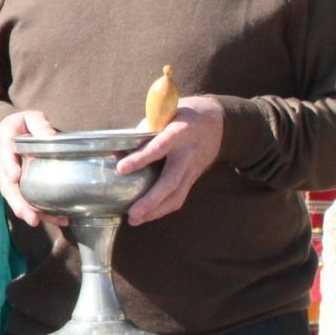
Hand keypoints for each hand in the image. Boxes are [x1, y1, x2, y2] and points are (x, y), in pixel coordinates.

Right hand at [0, 109, 64, 226]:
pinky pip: (17, 198)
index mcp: (3, 139)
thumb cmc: (22, 125)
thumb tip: (52, 138)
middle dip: (16, 200)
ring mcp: (2, 174)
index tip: (15, 177)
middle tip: (28, 214)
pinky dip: (31, 209)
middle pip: (5, 182)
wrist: (7, 132)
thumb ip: (40, 125)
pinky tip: (47, 218)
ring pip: (10, 194)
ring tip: (35, 221)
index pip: (4, 152)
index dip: (8, 165)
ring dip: (22, 209)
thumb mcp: (31, 117)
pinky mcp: (8, 184)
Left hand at [119, 96, 223, 225]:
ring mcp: (192, 168)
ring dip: (156, 211)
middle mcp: (187, 154)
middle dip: (151, 200)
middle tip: (132, 213)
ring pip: (177, 195)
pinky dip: (163, 208)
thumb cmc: (183, 116)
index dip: (140, 158)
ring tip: (135, 220)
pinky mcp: (193, 178)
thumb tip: (116, 151)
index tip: (121, 168)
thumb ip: (144, 130)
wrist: (218, 122)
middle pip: (170, 181)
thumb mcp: (165, 114)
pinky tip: (148, 215)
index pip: (159, 147)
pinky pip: (179, 196)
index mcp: (179, 133)